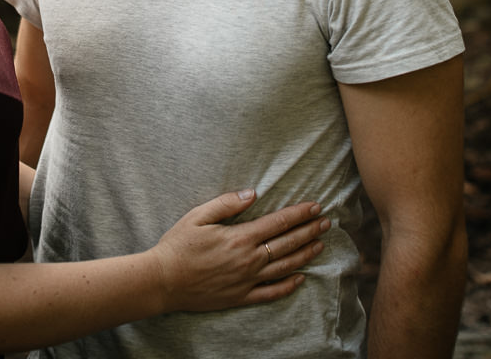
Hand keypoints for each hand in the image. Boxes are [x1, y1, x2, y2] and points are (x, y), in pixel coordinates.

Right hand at [150, 190, 328, 312]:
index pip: (278, 222)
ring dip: (304, 255)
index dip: (299, 213)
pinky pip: (271, 293)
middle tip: (326, 222)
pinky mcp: (241, 297)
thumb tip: (253, 193)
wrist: (163, 281)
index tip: (315, 206)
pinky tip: (300, 279)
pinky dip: (288, 286)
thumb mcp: (198, 216)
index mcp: (240, 238)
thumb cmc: (177, 245)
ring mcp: (247, 280)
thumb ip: (227, 203)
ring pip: (284, 267)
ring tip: (319, 245)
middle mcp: (248, 260)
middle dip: (309, 231)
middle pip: (287, 243)